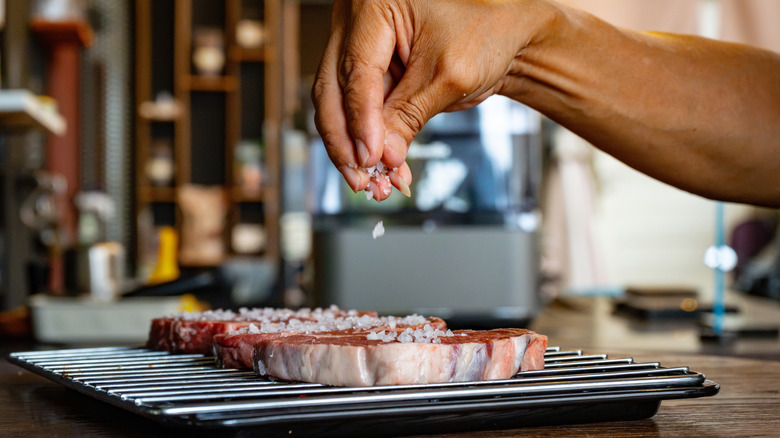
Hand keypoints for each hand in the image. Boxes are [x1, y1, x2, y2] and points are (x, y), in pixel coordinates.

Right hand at [312, 0, 530, 200]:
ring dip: (353, 150)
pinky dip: (369, 144)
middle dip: (345, 142)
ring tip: (373, 183)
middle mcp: (357, 23)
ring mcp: (358, 48)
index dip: (361, 119)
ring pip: (338, 107)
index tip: (370, 156)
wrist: (502, 38)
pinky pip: (358, 114)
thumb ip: (410, 116)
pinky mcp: (368, 74)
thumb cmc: (483, 36)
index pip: (357, 70)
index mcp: (376, 6)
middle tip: (360, 178)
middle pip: (332, 90)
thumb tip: (382, 156)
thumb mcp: (449, 77)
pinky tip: (383, 169)